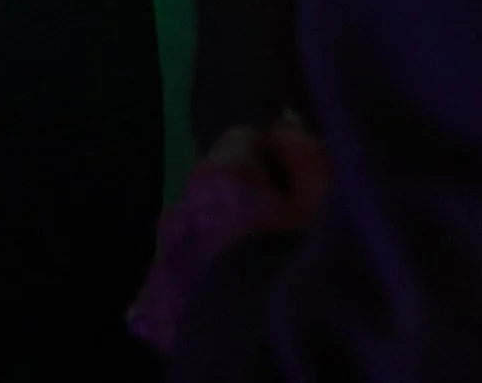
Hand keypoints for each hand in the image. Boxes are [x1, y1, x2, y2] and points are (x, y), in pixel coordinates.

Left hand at [127, 116, 329, 354]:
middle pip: (215, 187)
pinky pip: (178, 281)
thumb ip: (306, 155)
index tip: (301, 186)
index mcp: (219, 175)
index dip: (276, 158)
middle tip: (282, 237)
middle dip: (244, 202)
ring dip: (219, 242)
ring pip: (196, 233)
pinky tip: (224, 305)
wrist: (264, 353)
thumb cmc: (306, 268)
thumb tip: (284, 127)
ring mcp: (162, 256)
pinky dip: (198, 285)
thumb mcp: (327, 204)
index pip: (244, 139)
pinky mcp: (154, 305)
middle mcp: (179, 206)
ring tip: (255, 276)